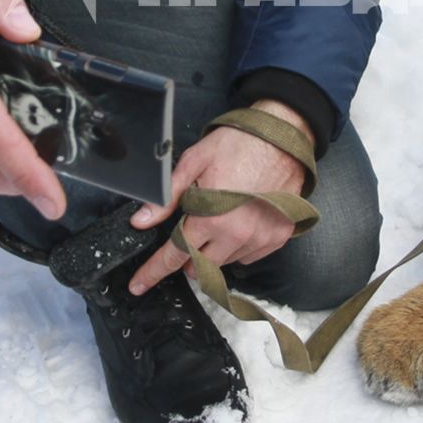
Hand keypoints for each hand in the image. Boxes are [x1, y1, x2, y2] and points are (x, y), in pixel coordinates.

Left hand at [126, 100, 311, 294]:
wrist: (284, 136)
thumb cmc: (239, 143)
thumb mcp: (195, 161)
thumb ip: (167, 196)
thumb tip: (141, 221)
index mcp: (211, 217)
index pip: (174, 255)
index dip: (152, 272)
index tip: (138, 286)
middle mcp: (237, 235)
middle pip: (200, 267)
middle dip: (187, 258)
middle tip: (191, 233)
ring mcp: (260, 238)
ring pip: (226, 262)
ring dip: (215, 250)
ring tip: (221, 218)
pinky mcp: (278, 237)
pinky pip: (249, 256)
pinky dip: (239, 247)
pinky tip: (240, 221)